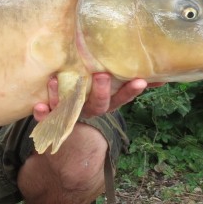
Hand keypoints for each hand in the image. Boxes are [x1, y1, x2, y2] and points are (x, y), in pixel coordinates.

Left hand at [33, 73, 159, 121]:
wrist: (65, 128)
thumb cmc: (93, 97)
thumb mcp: (112, 93)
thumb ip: (131, 84)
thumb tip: (164, 75)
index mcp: (106, 104)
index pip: (122, 98)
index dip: (131, 91)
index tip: (140, 80)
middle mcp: (89, 109)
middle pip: (99, 103)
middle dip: (102, 91)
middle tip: (102, 75)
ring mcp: (71, 113)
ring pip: (69, 107)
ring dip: (62, 96)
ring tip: (55, 80)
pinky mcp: (52, 117)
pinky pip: (47, 116)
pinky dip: (43, 113)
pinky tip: (38, 106)